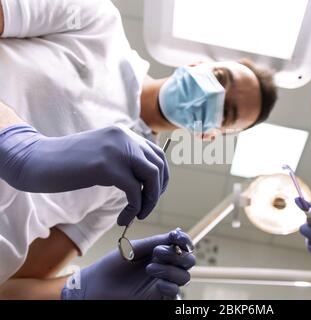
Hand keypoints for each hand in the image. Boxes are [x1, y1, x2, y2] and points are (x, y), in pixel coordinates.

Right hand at [0, 124, 168, 225]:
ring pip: (152, 177)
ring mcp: (116, 150)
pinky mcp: (106, 166)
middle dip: (157, 192)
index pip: (158, 154)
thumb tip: (146, 180)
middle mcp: (124, 138)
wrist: (36, 160)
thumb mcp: (103, 154)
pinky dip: (134, 208)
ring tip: (137, 216)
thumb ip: (123, 159)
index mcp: (124, 134)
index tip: (153, 195)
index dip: (162, 177)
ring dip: (150, 201)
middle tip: (146, 209)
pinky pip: (134, 191)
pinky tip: (123, 219)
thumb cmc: (68, 163)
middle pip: (159, 166)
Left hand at [61, 229, 194, 299]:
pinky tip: (158, 284)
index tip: (177, 238)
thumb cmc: (113, 264)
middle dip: (177, 255)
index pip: (183, 245)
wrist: (96, 285)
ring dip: (170, 270)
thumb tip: (178, 232)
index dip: (185, 241)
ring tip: (149, 268)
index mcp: (161, 252)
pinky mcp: (158, 298)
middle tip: (157, 253)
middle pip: (189, 261)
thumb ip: (157, 241)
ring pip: (184, 277)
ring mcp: (163, 282)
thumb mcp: (136, 248)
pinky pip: (176, 294)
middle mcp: (166, 266)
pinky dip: (170, 286)